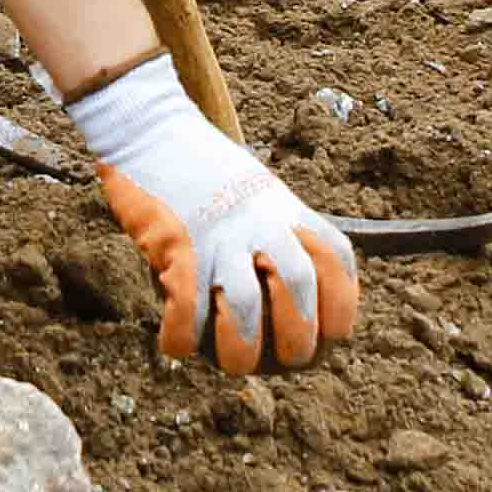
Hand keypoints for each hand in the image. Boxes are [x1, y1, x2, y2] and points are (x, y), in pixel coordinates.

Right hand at [67, 53, 361, 373]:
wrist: (152, 128)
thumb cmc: (207, 170)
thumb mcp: (263, 194)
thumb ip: (284, 234)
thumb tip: (297, 297)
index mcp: (289, 212)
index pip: (336, 265)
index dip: (339, 309)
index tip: (331, 336)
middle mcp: (261, 223)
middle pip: (296, 290)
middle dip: (296, 340)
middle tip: (284, 360)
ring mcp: (219, 234)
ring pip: (245, 306)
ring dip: (241, 348)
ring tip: (233, 363)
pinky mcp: (176, 243)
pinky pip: (186, 304)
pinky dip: (182, 335)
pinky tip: (177, 345)